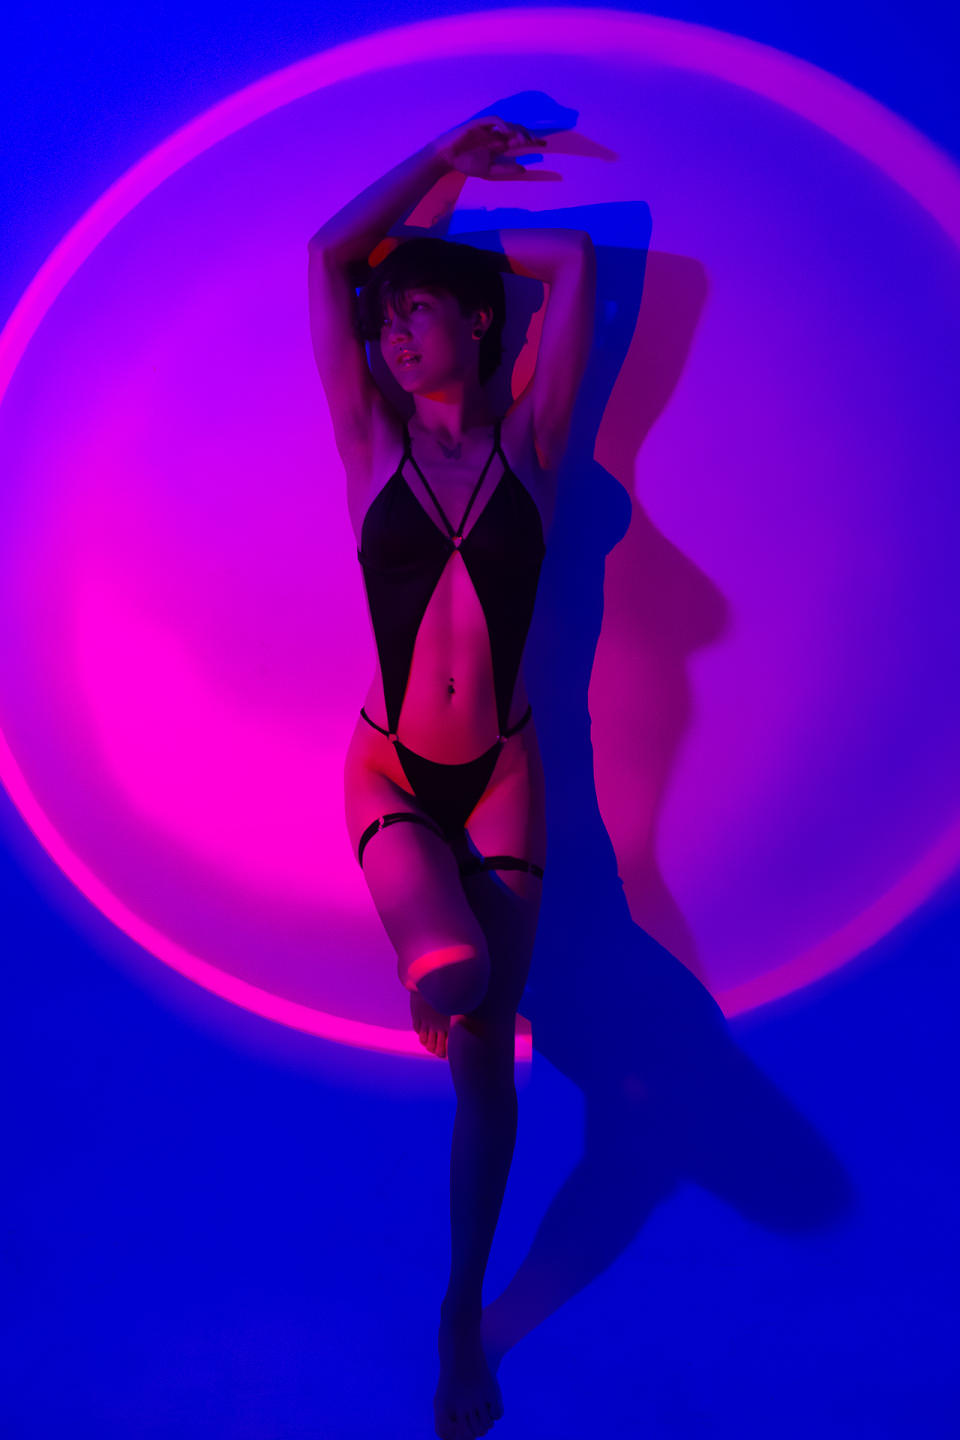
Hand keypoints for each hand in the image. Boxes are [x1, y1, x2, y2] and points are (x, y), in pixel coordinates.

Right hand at [432, 115, 555, 180]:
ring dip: (516, 130)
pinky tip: (506, 131)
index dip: (531, 142)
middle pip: (516, 131)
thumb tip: (524, 169)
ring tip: (523, 139)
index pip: (518, 141)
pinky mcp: (478, 124)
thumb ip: (505, 170)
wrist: (447, 158)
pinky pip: (492, 120)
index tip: (544, 145)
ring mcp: (488, 128)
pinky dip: (501, 124)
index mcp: (499, 145)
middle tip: (537, 141)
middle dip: (528, 134)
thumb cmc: (466, 163)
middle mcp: (496, 134)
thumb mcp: (489, 171)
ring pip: (507, 125)